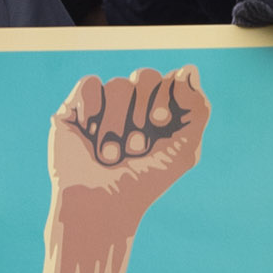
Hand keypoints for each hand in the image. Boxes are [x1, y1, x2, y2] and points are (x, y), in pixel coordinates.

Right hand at [47, 64, 208, 238]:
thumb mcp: (184, 150)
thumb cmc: (144, 182)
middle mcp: (132, 104)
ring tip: (111, 154)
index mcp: (160, 110)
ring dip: (117, 125)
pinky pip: (89, 85)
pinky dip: (93, 109)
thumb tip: (189, 69)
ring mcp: (103, 104)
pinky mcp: (75, 107)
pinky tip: (89, 134)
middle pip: (145, 76)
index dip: (166, 98)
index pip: (171, 79)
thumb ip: (197, 109)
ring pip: (118, 85)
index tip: (160, 124)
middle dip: (142, 112)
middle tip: (137, 146)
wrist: (102, 203)